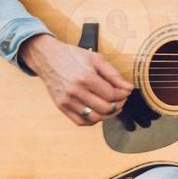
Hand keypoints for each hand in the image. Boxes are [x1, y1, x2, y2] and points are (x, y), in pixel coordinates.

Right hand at [19, 34, 135, 126]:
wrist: (48, 58)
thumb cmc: (73, 56)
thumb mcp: (96, 59)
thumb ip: (114, 74)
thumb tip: (129, 88)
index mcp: (85, 78)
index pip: (111, 95)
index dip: (123, 95)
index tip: (126, 92)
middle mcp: (75, 91)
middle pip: (105, 108)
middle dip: (118, 105)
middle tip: (121, 100)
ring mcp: (67, 101)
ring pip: (94, 118)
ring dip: (107, 115)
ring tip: (112, 107)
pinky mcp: (61, 107)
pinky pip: (80, 122)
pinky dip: (93, 120)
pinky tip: (98, 112)